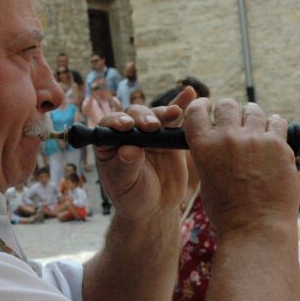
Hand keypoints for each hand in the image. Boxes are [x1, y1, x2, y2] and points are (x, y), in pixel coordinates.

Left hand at [95, 87, 195, 218]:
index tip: (126, 127)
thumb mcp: (125, 185)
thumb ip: (126, 166)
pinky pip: (175, 119)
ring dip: (164, 112)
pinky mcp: (169, 136)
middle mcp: (129, 133)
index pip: (109, 125)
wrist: (155, 207)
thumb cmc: (132, 196)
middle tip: (152, 127)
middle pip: (134, 115)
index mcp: (109, 142)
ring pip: (155, 115)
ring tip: (174, 114)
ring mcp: (150, 133)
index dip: (117, 122)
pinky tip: (190, 93)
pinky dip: (182, 105)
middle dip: (143, 117)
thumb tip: (130, 150)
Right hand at [184, 99, 299, 230]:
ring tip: (256, 129)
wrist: (256, 228)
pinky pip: (277, 122)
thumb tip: (218, 140)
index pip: (196, 111)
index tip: (207, 106)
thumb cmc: (228, 212)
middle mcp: (226, 138)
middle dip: (229, 111)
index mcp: (203, 146)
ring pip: (253, 110)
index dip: (201, 105)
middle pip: (226, 105)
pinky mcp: (279, 145)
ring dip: (253, 117)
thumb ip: (210, 154)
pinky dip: (274, 126)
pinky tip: (273, 135)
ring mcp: (254, 139)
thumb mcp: (207, 179)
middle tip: (235, 121)